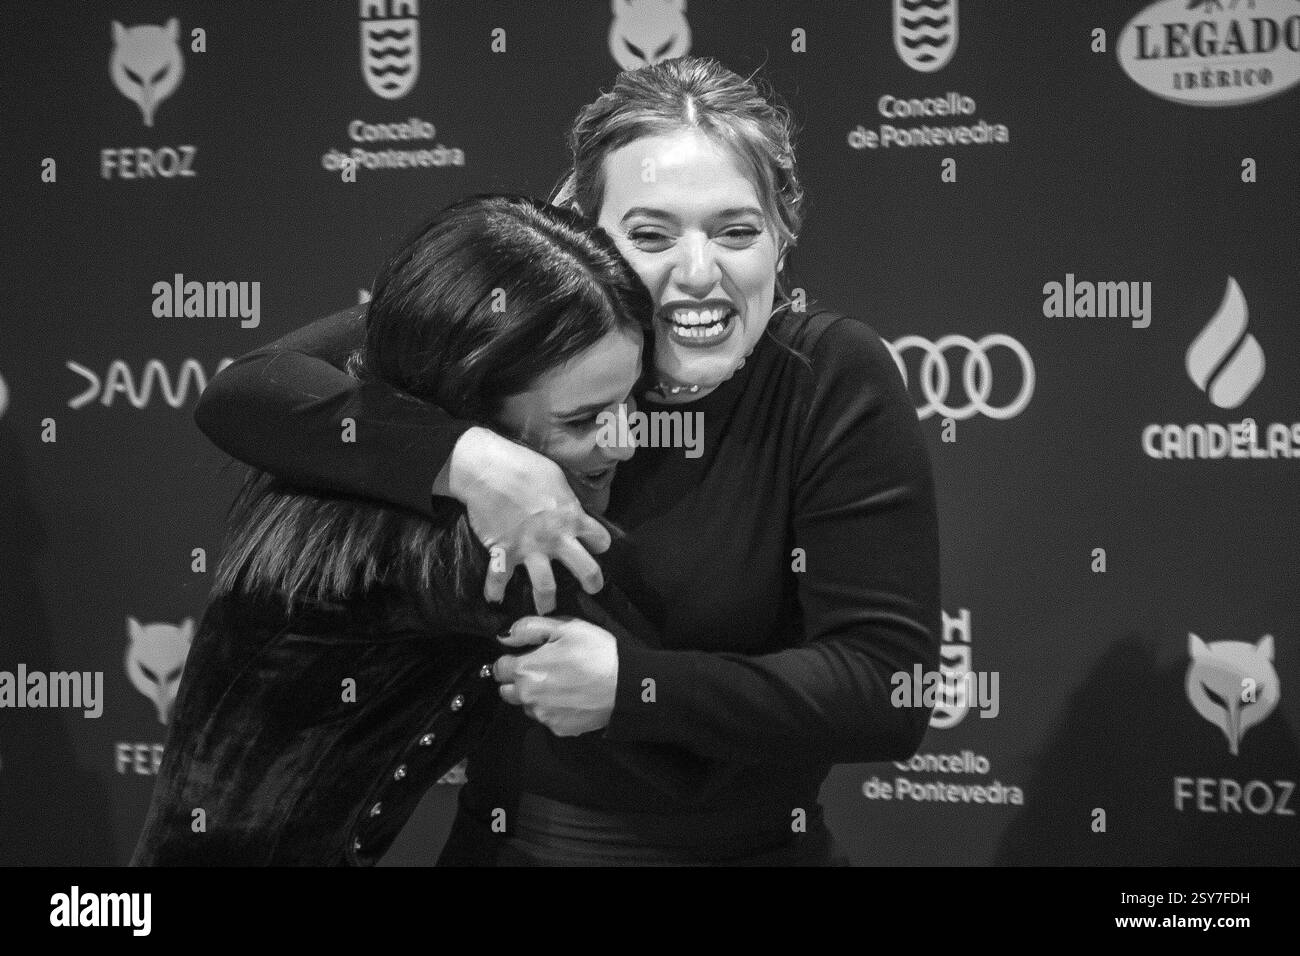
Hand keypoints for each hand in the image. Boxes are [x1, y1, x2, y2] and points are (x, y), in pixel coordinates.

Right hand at [446, 427, 610, 613]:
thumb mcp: (558, 478)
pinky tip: (493, 599)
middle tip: (592, 589)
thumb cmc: (525, 466)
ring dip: (546, 601)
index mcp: (572, 517)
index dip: (600, 543)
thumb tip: (572, 506)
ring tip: (546, 609)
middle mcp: (556, 538)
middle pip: (585, 569)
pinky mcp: (503, 552)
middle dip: (592, 582)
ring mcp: (530, 549)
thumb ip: (567, 499)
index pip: (599, 538)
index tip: (596, 546)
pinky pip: (498, 578)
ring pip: (546, 586)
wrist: (489, 470)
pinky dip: (494, 590)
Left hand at [493, 617, 618, 735]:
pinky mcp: (559, 729)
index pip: (499, 668)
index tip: (526, 656)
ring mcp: (544, 716)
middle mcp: (528, 697)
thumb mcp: (565, 628)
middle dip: (518, 680)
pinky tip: (571, 697)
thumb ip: (528, 629)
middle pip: (507, 691)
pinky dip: (553, 709)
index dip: (511, 659)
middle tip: (542, 669)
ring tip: (560, 683)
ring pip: (527, 706)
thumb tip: (504, 636)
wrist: (626, 685)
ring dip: (535, 696)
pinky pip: (547, 718)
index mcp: (526, 670)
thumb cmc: (597, 652)